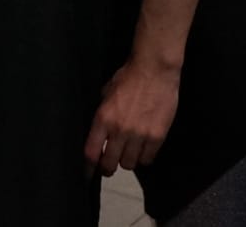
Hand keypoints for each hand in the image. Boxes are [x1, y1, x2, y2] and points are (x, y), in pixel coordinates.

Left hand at [84, 57, 180, 175]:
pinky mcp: (157, 136)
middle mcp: (119, 130)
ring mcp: (139, 135)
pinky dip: (144, 157)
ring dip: (128, 161)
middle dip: (108, 168)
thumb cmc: (127, 78)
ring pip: (129, 164)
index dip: (88, 168)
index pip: (91, 153)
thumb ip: (101, 114)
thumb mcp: (105, 94)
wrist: (154, 70)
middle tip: (109, 165)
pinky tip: (143, 148)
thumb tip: (98, 132)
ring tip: (128, 152)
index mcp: (103, 119)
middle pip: (110, 164)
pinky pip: (148, 159)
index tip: (87, 174)